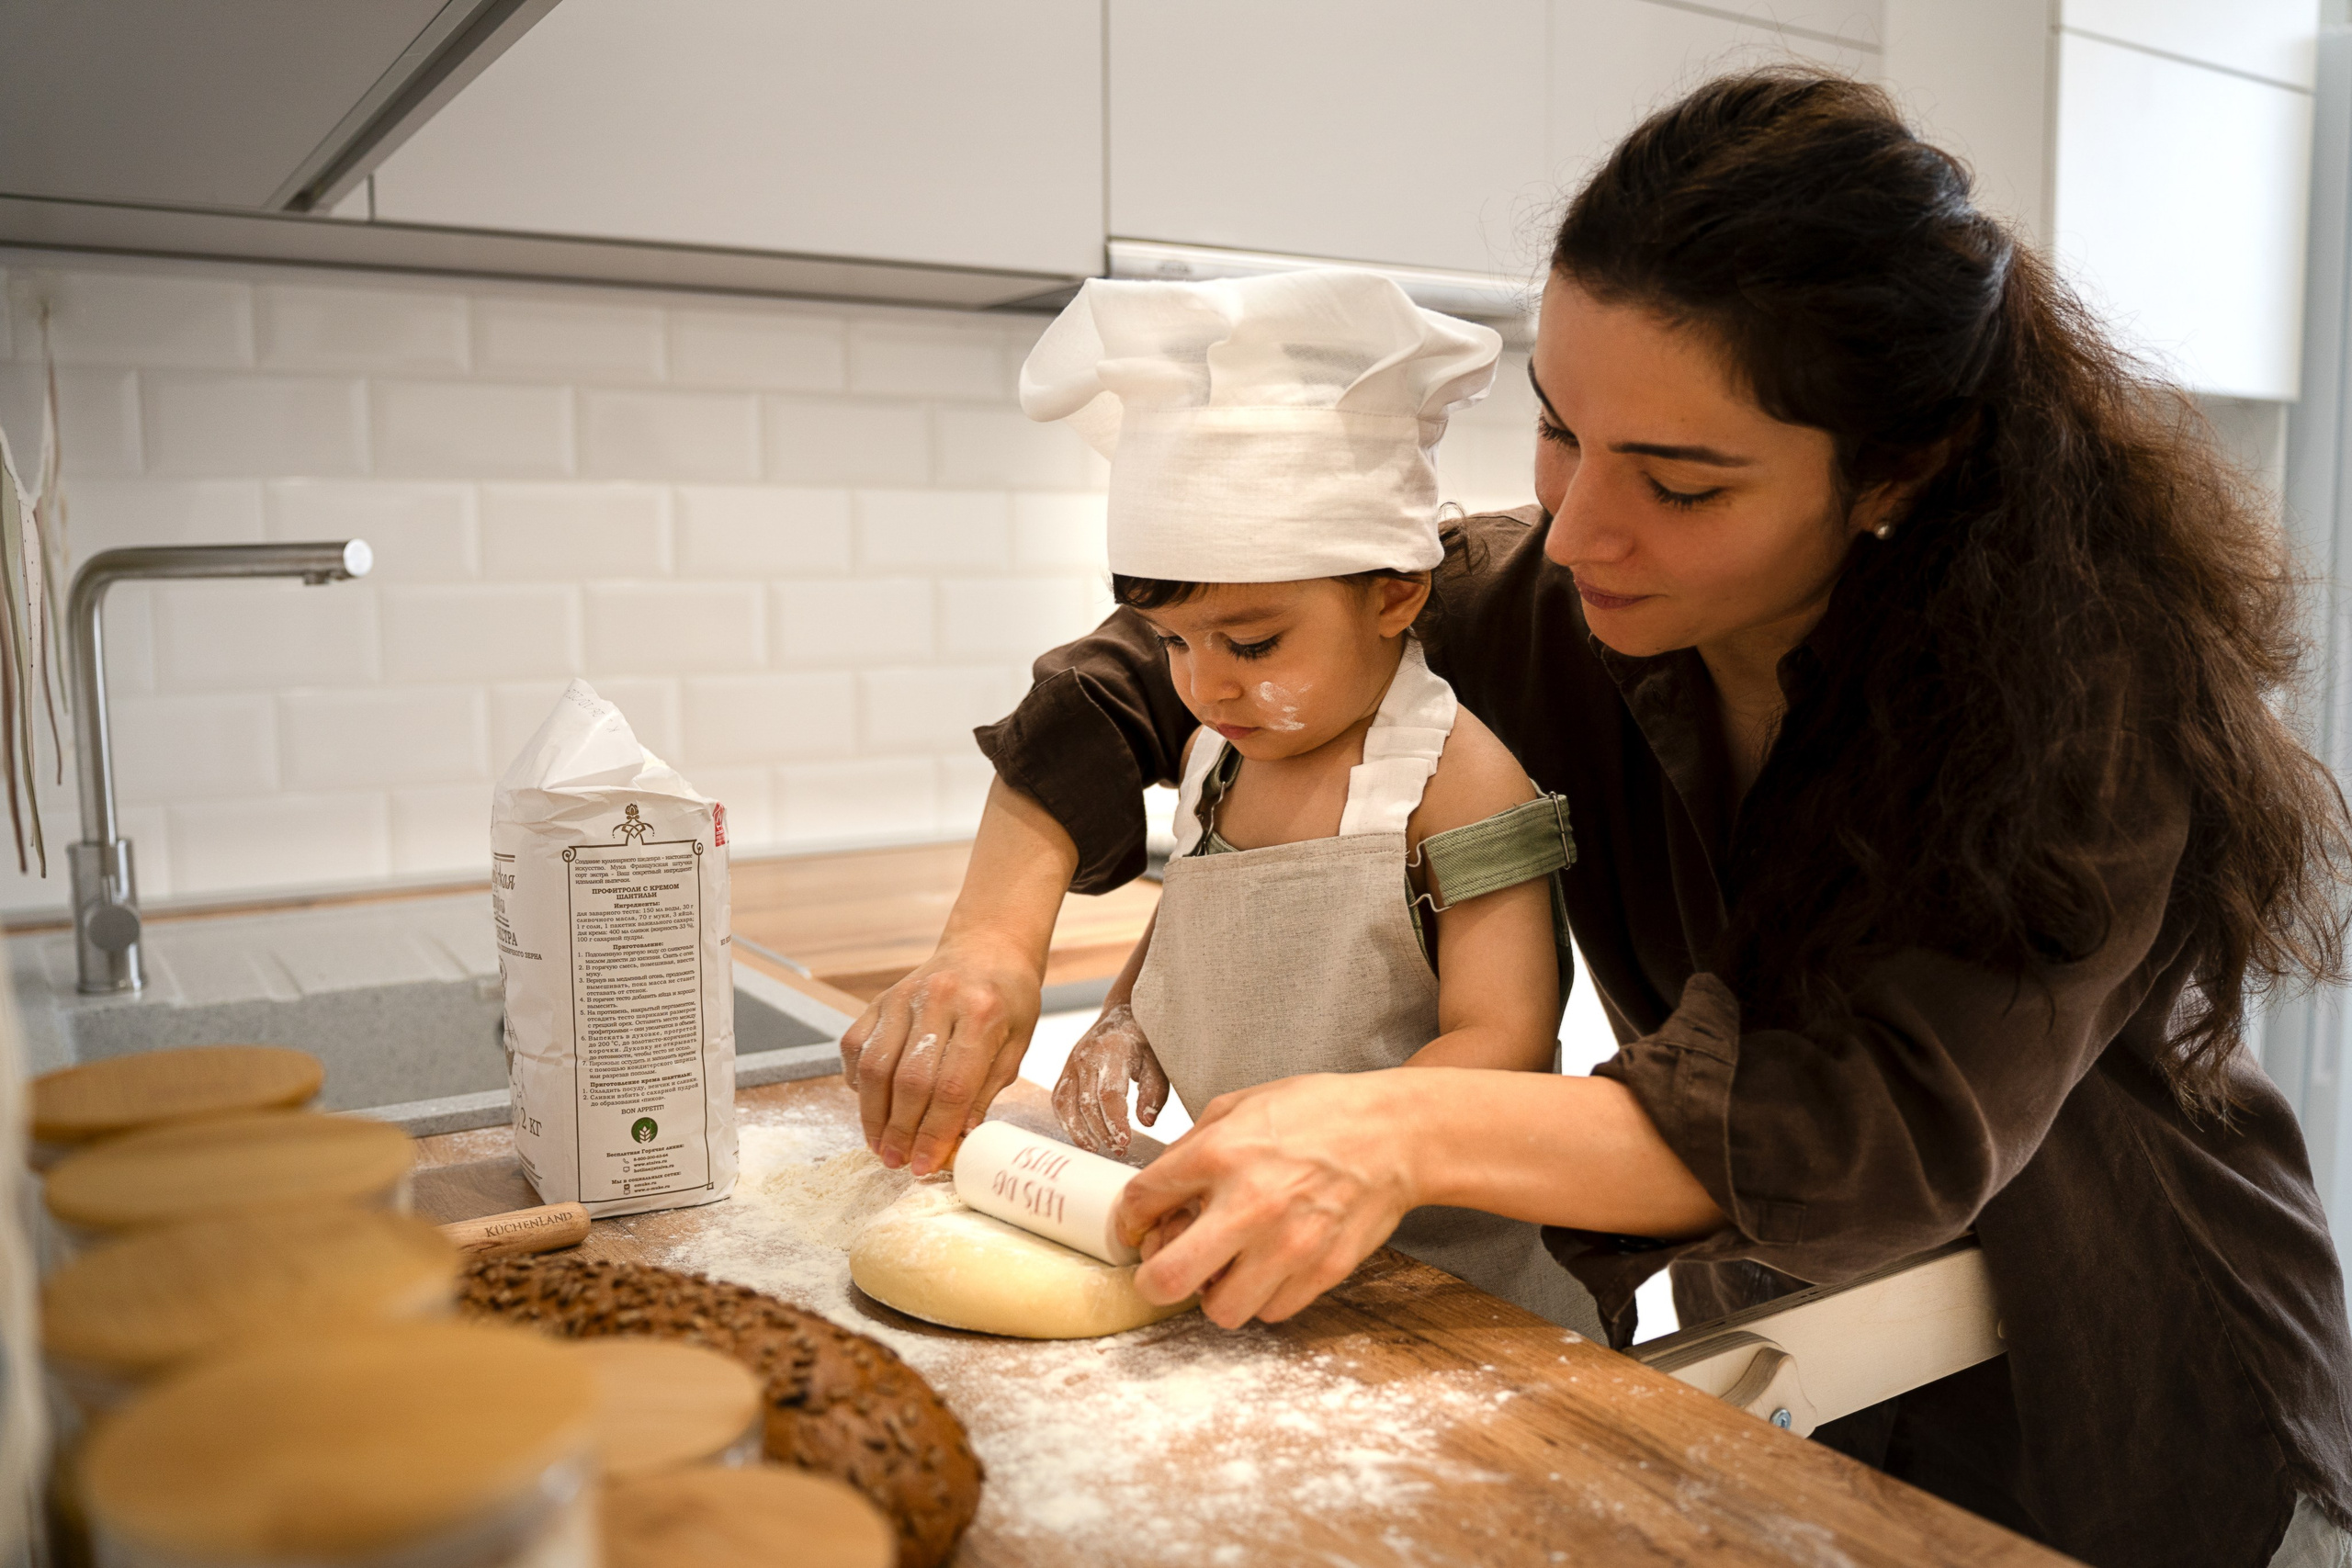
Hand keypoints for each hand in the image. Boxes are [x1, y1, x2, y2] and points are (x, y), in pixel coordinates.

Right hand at [839, 936, 1042, 1175]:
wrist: (987, 947)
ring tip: (880, 1146)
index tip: (925, 1165)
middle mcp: (939, 1001)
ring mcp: (902, 997)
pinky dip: (858, 1083)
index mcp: (983, 1014)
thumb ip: (983, 1092)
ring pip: (875, 1066)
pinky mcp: (879, 999)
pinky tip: (872, 1106)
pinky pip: (855, 1047)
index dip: (935, 1132)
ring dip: (873, 1115)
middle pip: (909, 1080)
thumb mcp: (1014, 1046)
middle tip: (898, 1162)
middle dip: (901, 1131)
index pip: (951, 1086)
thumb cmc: (1008, 1002)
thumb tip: (955, 1143)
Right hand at [1051, 1003, 1169, 1156]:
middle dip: (1102, 1132)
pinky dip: (1066, 1120)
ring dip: (1079, 1131)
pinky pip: (1059, 1099)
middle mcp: (1086, 1055)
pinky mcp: (1065, 1070)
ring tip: (1095, 1149)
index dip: (1115, 1122)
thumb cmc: (1144, 1039)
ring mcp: (1072, 1062)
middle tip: (1119, 1150)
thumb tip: (1146, 1123)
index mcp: (1112, 1050)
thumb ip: (1154, 1092)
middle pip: (1087, 1103)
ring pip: (1067, 1104)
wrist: (1122, 1013)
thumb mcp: (1158, 1061)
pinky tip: (1081, 1135)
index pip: (1109, 1093)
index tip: (1126, 1142)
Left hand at [1117, 1072, 1420, 1328]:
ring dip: (1214, 1293)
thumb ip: (1193, 1145)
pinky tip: (1267, 1266)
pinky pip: (1270, 1311)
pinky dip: (1262, 1295)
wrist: (1396, 1133)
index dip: (1129, 1220)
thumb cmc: (1319, 1113)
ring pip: (1220, 1311)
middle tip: (1163, 1268)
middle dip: (1153, 1278)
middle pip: (1167, 1278)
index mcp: (1221, 1153)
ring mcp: (1290, 1244)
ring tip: (1224, 1268)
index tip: (1139, 1225)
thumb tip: (1159, 1188)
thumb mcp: (1242, 1104)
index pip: (1141, 1203)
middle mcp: (1250, 1204)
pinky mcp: (1323, 1270)